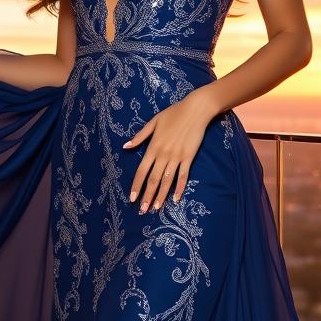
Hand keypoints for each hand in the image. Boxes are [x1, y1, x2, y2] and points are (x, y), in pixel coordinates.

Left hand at [124, 88, 216, 211]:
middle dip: (147, 196)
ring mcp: (177, 157)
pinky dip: (179, 188)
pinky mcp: (189, 157)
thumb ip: (140, 136)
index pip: (142, 170)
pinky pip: (183, 175)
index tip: (132, 198)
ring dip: (161, 195)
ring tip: (155, 207)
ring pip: (167, 180)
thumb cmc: (173, 113)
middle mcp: (164, 155)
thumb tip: (125, 146)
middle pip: (153, 179)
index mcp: (153, 147)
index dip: (136, 185)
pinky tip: (175, 198)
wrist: (195, 110)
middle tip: (142, 210)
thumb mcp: (153, 122)